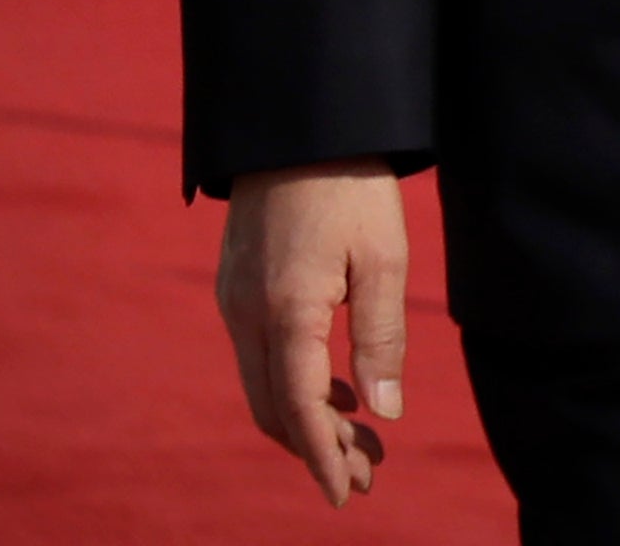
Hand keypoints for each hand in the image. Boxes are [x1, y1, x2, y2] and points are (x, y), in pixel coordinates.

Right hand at [214, 164, 407, 506]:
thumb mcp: (384, 259)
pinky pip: (258, 359)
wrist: (300, 126)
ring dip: (305, 423)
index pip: (297, 410)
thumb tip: (385, 412)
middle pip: (273, 411)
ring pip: (262, 389)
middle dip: (317, 450)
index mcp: (285, 312)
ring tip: (361, 442)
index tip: (346, 494)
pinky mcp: (236, 290)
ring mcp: (234, 303)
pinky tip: (335, 393)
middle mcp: (246, 316)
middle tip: (365, 477)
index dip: (322, 457)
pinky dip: (292, 388)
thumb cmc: (352, 187)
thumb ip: (381, 338)